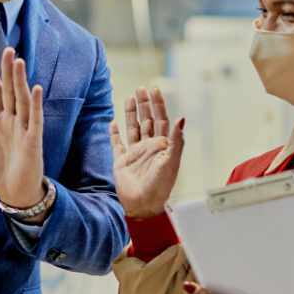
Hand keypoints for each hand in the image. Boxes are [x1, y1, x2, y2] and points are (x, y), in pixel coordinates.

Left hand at [0, 48, 45, 209]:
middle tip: (6, 49)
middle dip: (7, 71)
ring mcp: (23, 129)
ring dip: (20, 81)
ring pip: (22, 99)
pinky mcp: (33, 141)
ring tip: (18, 62)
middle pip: (9, 90)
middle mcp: (11, 121)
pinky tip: (35, 89)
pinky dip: (35, 104)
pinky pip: (35, 119)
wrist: (12, 195)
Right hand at [110, 87, 183, 218]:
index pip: (161, 120)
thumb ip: (176, 140)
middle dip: (145, 104)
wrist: (143, 204)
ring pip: (133, 128)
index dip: (158, 104)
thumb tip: (181, 118)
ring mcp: (135, 153)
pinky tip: (113, 123)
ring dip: (131, 113)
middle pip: (147, 120)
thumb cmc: (160, 186)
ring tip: (130, 98)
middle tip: (142, 88)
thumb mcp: (171, 161)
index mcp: (162, 146)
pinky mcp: (121, 161)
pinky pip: (117, 144)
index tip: (155, 89)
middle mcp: (149, 147)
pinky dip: (114, 133)